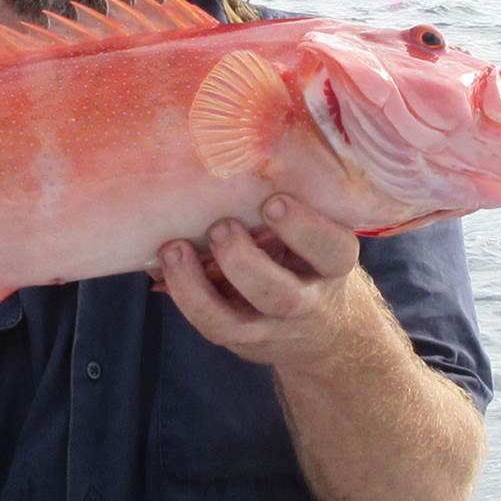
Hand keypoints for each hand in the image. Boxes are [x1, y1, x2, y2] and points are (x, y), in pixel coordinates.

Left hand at [161, 194, 378, 373]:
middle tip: (220, 226)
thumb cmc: (311, 260)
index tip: (273, 201)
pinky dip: (186, 296)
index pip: (332, 250)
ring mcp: (273, 327)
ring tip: (174, 249)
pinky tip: (167, 269)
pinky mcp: (244, 340)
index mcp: (334, 264)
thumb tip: (233, 160)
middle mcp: (309, 301)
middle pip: (282, 296)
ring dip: (197, 286)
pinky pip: (212, 326)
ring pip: (236, 322)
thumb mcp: (319, 234)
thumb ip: (292, 208)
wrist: (323, 331)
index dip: (304, 228)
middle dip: (244, 261)